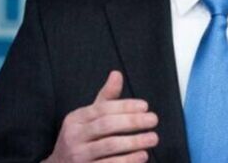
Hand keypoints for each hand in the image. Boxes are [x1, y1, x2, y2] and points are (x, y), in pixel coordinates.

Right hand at [44, 71, 158, 162]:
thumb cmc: (80, 138)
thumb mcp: (88, 117)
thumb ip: (105, 98)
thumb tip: (117, 74)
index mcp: (76, 118)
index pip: (102, 108)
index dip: (125, 106)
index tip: (145, 106)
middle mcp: (74, 136)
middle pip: (106, 125)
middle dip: (133, 121)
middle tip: (154, 120)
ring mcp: (78, 156)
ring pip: (109, 146)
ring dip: (134, 142)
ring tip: (153, 138)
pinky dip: (128, 161)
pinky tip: (142, 155)